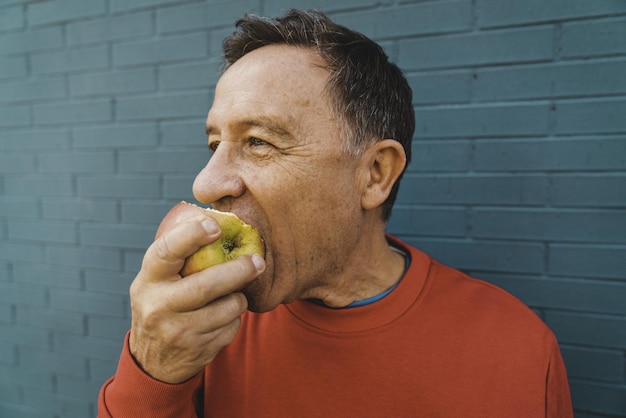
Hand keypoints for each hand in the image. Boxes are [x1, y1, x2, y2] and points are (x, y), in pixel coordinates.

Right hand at [128, 214, 264, 383]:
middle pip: (205, 286)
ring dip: (238, 298)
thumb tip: (219, 216)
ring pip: (227, 308)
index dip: (191, 235)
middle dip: (238, 271)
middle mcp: (158, 306)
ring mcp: (177, 331)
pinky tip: (222, 318)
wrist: (154, 359)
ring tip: (233, 294)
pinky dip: (234, 319)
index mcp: (148, 279)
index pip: (166, 252)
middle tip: (259, 261)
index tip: (216, 225)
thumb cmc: (164, 302)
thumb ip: (180, 255)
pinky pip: (231, 328)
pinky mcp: (197, 350)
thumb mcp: (158, 279)